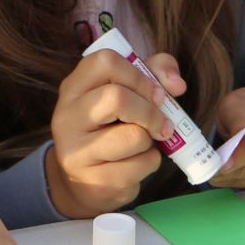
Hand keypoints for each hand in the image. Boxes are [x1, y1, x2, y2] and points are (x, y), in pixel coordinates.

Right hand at [46, 47, 182, 218]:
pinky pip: (141, 164)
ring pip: (134, 136)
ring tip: (142, 143)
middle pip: (116, 97)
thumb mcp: (128, 93)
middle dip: (150, 110)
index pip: (105, 62)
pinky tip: (137, 162)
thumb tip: (177, 84)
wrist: (84, 183)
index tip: (156, 93)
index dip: (139, 75)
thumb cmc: (111, 128)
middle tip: (162, 122)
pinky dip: (151, 161)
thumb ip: (155, 74)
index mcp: (74, 88)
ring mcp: (77, 152)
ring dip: (151, 139)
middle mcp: (66, 117)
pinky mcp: (96, 181)